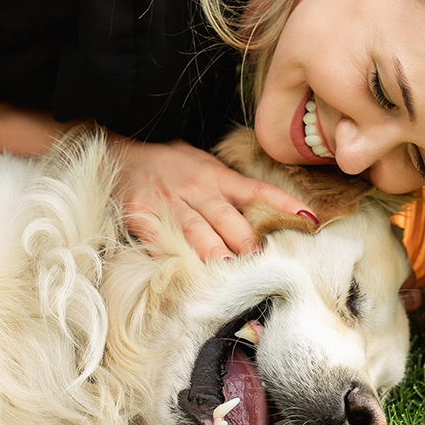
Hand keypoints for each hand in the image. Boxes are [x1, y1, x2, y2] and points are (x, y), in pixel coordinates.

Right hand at [113, 138, 312, 260]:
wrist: (117, 153)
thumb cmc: (164, 163)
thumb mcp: (199, 163)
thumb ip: (226, 186)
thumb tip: (260, 211)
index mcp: (214, 175)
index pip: (256, 190)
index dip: (282, 204)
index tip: (308, 219)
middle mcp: (196, 190)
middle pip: (227, 217)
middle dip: (246, 238)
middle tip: (263, 257)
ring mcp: (169, 203)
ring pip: (196, 230)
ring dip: (214, 249)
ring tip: (229, 265)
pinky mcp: (143, 216)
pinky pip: (161, 240)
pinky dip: (173, 257)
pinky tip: (184, 271)